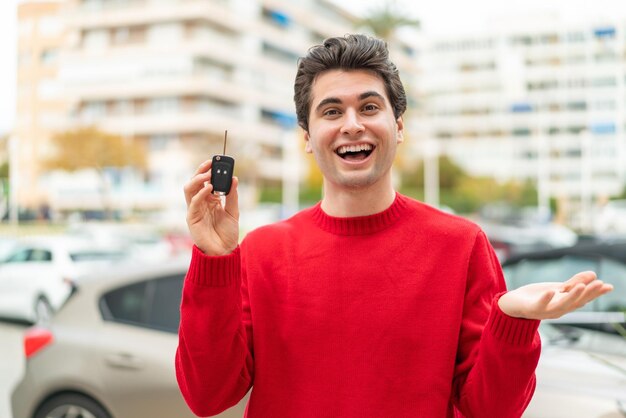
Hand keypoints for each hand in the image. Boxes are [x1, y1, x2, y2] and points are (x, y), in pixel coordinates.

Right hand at [183, 159, 238, 255]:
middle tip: (210, 164)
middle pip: (195, 182)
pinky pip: (193, 203)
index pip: (205, 181)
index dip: (208, 170)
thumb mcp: (233, 212)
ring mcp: (195, 210)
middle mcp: (200, 203)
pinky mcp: (192, 218)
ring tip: (208, 174)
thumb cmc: (227, 233)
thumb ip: (232, 196)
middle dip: (201, 171)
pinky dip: (200, 194)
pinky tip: (209, 188)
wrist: (224, 251)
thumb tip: (234, 179)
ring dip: (198, 179)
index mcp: (210, 200)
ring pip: (189, 189)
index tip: (215, 161)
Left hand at [498, 271, 613, 319]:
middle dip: (589, 294)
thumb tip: (593, 273)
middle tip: (600, 284)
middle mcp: (559, 310)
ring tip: (581, 286)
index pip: (584, 299)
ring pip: (562, 305)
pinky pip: (540, 305)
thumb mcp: (557, 288)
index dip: (596, 293)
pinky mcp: (532, 309)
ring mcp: (546, 311)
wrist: (513, 304)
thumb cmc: (537, 296)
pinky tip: (552, 291)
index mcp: (566, 305)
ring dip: (572, 296)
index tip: (609, 286)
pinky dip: (546, 299)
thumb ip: (573, 282)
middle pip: (576, 302)